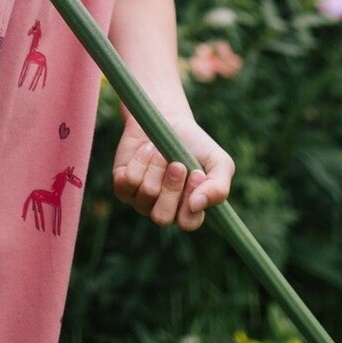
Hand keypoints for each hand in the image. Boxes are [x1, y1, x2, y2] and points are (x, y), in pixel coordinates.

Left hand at [112, 113, 234, 232]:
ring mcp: (141, 199)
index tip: (196, 174)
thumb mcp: (218, 161)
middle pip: (162, 217)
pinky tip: (147, 150)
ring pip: (146, 194)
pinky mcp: (123, 185)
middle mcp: (163, 209)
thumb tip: (197, 206)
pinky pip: (128, 181)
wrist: (168, 119)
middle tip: (176, 163)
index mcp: (188, 209)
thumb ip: (218, 187)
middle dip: (170, 188)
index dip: (190, 202)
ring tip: (160, 150)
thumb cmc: (195, 144)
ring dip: (156, 167)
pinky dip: (140, 161)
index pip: (188, 222)